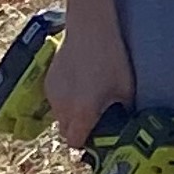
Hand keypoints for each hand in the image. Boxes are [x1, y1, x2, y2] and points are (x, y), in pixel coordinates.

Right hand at [46, 13, 134, 149]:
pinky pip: (55, 100)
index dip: (86, 143)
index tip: (97, 137)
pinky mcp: (48, 81)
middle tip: (95, 120)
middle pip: (65, 132)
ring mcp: (52, 94)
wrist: (89, 30)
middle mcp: (63, 108)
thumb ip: (122, 112)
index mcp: (82, 113)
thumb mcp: (125, 89)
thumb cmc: (111, 59)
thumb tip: (124, 124)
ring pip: (59, 116)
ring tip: (87, 100)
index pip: (75, 142)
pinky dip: (65, 100)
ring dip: (71, 115)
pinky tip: (79, 86)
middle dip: (77, 131)